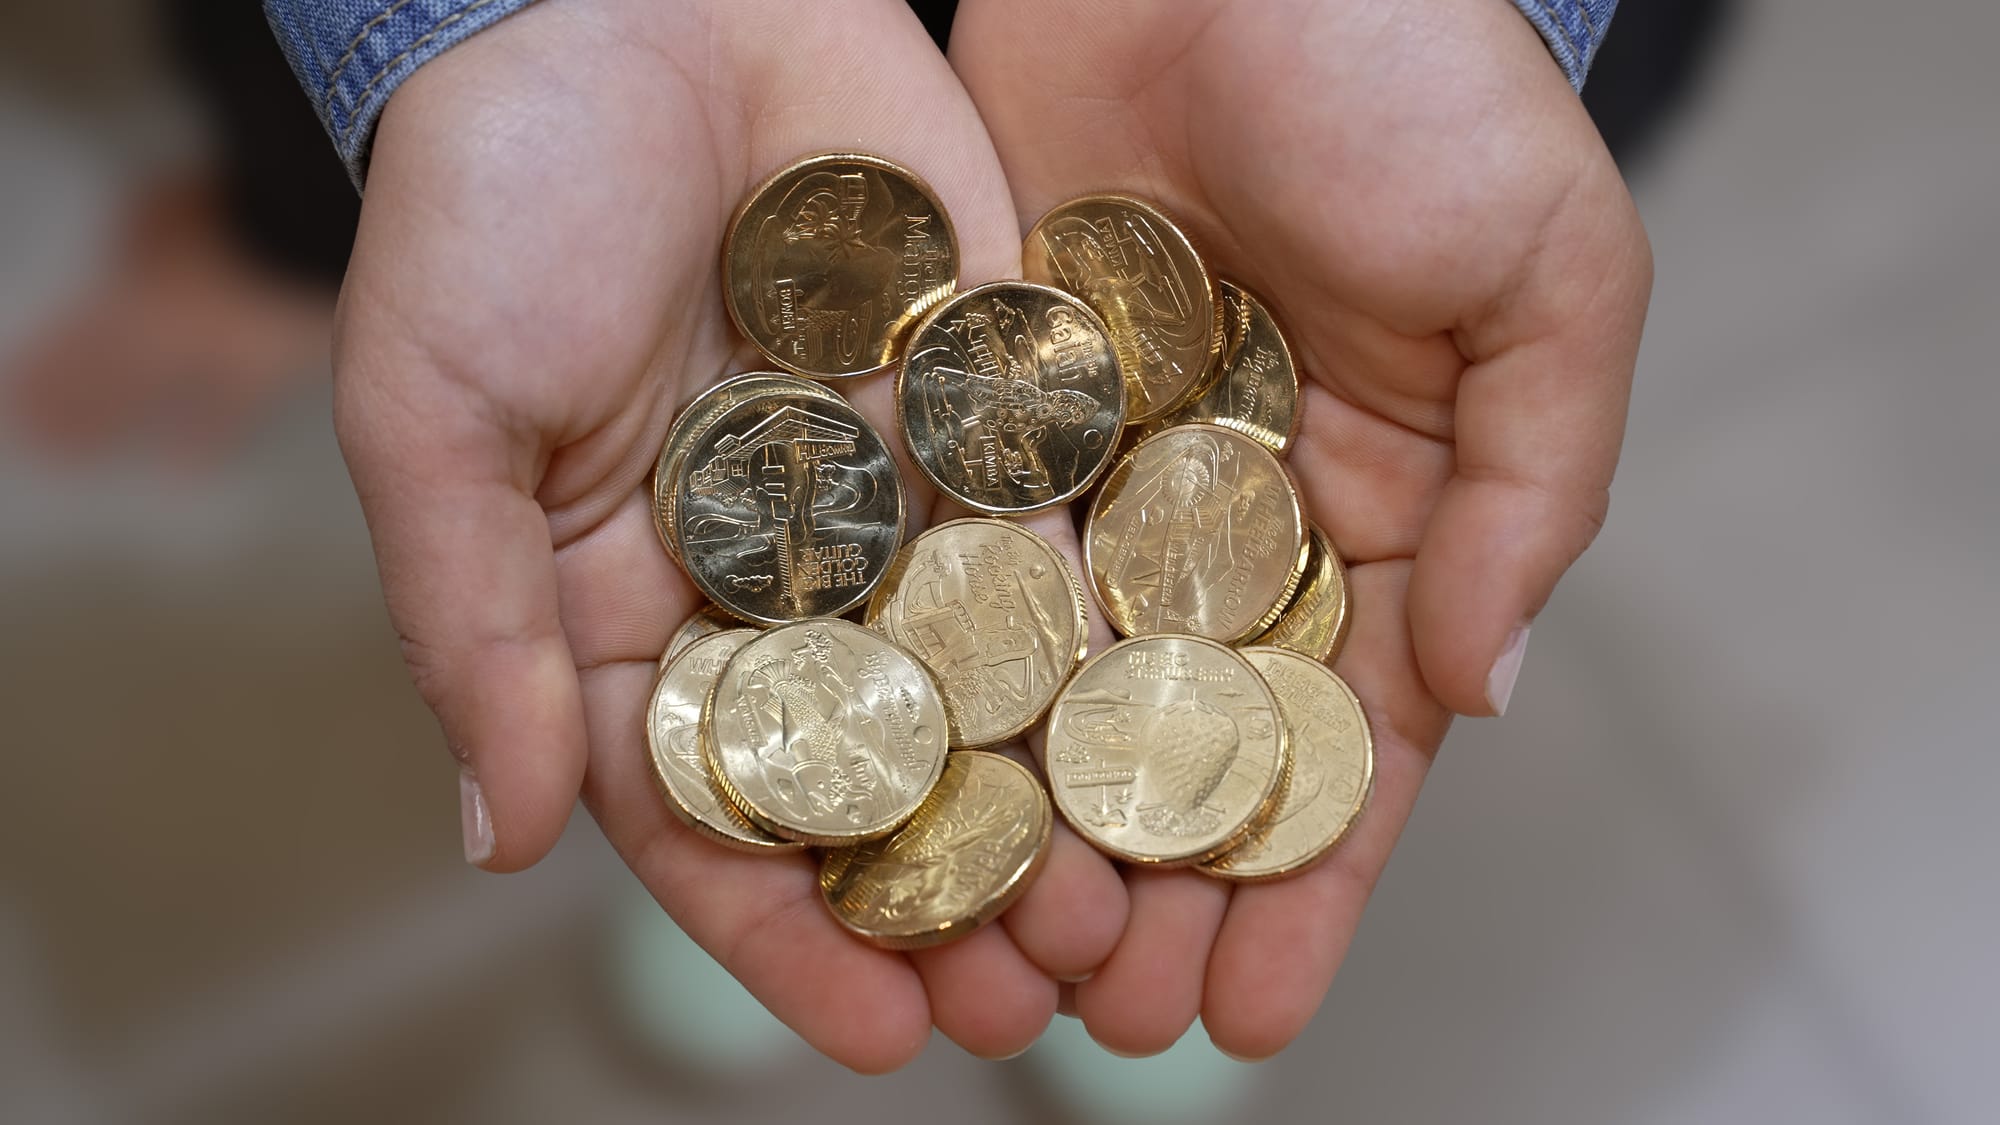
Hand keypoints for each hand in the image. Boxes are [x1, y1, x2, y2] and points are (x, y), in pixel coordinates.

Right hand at [336, 0, 1129, 1069]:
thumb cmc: (489, 202)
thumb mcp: (436, 422)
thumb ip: (468, 627)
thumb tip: (502, 840)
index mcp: (632, 605)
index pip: (711, 809)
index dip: (780, 930)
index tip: (866, 1037)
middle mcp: (779, 570)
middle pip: (875, 770)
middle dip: (947, 891)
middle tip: (1029, 1002)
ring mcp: (895, 488)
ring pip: (987, 677)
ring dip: (1055, 799)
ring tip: (1124, 911)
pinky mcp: (995, 391)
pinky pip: (1062, 522)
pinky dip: (1117, 623)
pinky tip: (1179, 721)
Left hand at [951, 0, 1651, 1057]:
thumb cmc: (1422, 78)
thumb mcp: (1548, 279)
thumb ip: (1533, 489)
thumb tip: (1488, 698)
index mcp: (1378, 508)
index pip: (1343, 739)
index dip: (1304, 881)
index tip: (1253, 1011)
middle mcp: (1230, 514)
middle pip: (1182, 743)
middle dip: (1151, 888)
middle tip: (1101, 1025)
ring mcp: (1099, 470)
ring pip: (1055, 685)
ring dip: (1027, 825)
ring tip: (984, 960)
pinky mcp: (987, 410)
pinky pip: (958, 562)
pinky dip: (935, 676)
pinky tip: (896, 788)